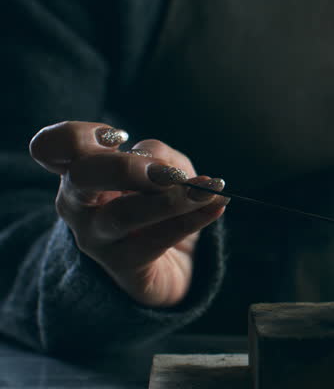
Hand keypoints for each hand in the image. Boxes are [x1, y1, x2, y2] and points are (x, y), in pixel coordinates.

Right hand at [29, 121, 228, 307]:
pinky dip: (191, 220)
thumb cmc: (159, 204)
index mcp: (80, 171)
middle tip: (168, 173)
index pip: (53, 146)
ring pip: (121, 214)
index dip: (79, 135)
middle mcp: (77, 203)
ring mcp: (95, 237)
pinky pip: (155, 240)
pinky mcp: (122, 264)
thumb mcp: (163, 170)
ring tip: (203, 191)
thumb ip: (161, 158)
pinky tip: (215, 207)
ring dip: (169, 199)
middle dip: (128, 167)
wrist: (170, 264)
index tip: (120, 137)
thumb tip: (169, 168)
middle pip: (82, 175)